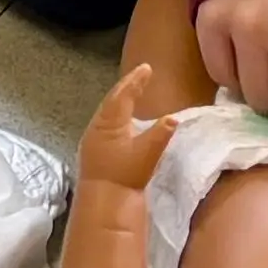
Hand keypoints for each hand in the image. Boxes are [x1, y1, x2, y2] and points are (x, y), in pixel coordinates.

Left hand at [81, 63, 179, 191]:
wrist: (104, 199)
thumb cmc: (125, 174)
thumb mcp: (147, 154)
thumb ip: (160, 134)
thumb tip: (173, 118)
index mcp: (110, 122)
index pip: (123, 94)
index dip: (135, 80)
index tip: (146, 68)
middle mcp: (98, 125)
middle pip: (113, 99)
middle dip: (127, 86)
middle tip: (140, 74)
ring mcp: (94, 136)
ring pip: (109, 110)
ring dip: (121, 99)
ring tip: (133, 90)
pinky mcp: (95, 147)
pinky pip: (107, 121)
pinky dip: (117, 113)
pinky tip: (123, 118)